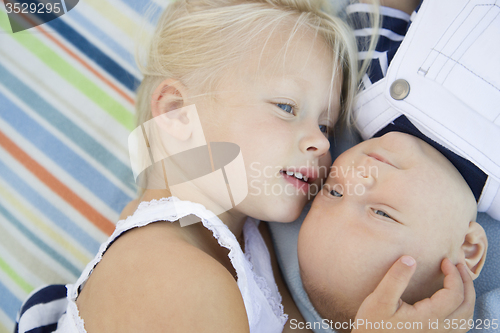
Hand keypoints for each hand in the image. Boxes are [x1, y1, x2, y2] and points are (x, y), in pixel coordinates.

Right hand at [352, 256, 474, 331]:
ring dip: (468, 297)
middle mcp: (438, 329)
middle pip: (466, 306)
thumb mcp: (379, 299)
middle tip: (458, 266)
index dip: (453, 274)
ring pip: (466, 319)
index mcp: (428, 318)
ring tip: (460, 281)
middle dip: (466, 283)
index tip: (444, 260)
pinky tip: (452, 304)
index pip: (454, 294)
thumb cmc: (373, 325)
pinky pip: (459, 327)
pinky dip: (463, 311)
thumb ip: (396, 279)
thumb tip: (410, 259)